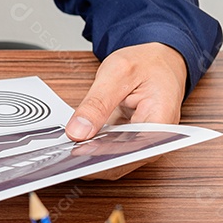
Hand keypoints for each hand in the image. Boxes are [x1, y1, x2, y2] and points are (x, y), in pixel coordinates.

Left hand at [65, 42, 187, 179]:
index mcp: (161, 124)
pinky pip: (107, 150)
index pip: (129, 154)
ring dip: (88, 155)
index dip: (101, 159)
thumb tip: (77, 132)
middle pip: (119, 163)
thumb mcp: (118, 73)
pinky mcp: (127, 140)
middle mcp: (153, 139)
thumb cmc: (149, 63)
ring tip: (64, 148)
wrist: (161, 60)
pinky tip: (73, 142)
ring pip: (110, 160)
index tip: (75, 154)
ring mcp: (140, 142)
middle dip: (90, 160)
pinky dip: (90, 147)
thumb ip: (97, 103)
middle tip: (61, 152)